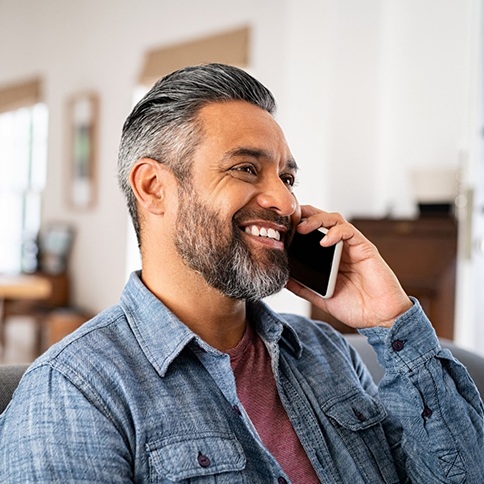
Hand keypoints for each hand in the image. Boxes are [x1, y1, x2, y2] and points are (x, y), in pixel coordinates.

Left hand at [286, 206, 412, 328]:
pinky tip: (325, 241)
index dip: (297, 225)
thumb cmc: (355, 307)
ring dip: (317, 219)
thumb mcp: (320, 297)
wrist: (380, 318)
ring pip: (334, 219)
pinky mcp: (365, 248)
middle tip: (289, 221)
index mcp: (329, 256)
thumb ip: (303, 287)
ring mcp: (352, 246)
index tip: (280, 228)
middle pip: (321, 220)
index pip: (311, 232)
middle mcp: (340, 247)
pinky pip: (349, 232)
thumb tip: (283, 279)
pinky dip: (336, 232)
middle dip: (304, 215)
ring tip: (303, 228)